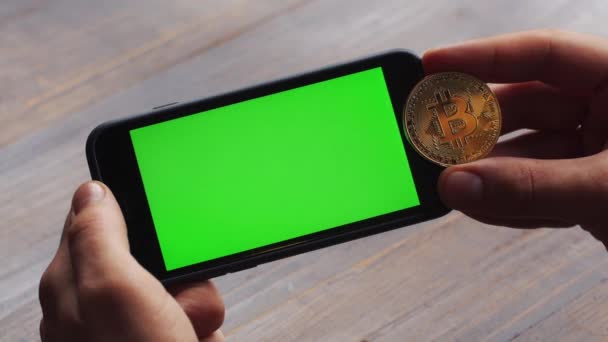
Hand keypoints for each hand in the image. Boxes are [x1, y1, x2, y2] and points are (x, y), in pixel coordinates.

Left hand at [39, 182, 224, 340]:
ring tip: (186, 327)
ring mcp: (136, 320)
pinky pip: (195, 310)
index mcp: (75, 281)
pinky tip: (193, 337)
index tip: (159, 209)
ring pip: (182, 282)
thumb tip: (91, 190)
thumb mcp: (112, 292)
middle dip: (180, 267)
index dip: (131, 207)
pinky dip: (204, 322)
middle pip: (153, 250)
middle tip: (175, 292)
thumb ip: (98, 236)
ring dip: (197, 301)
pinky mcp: (165, 333)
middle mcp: (102, 301)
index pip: (98, 217)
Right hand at [424, 30, 607, 245]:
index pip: (545, 54)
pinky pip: (536, 186)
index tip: (433, 65)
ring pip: (525, 151)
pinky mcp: (587, 189)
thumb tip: (460, 185)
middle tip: (434, 140)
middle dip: (478, 129)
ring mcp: (596, 153)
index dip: (484, 57)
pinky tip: (483, 207)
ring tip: (453, 184)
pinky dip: (508, 200)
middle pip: (524, 106)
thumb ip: (534, 188)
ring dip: (488, 172)